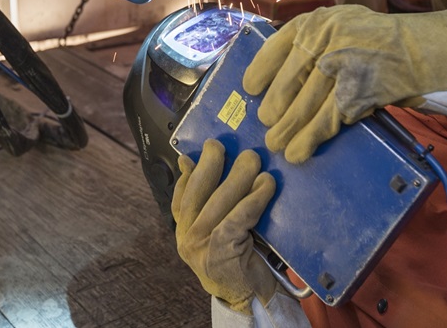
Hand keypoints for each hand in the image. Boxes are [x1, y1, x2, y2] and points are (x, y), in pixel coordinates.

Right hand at [172, 139, 277, 313]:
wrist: (249, 299)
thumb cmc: (238, 262)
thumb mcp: (218, 232)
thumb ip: (209, 204)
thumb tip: (194, 166)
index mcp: (183, 232)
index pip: (181, 196)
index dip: (189, 172)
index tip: (196, 152)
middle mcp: (186, 238)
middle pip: (197, 192)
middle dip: (210, 164)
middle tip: (222, 145)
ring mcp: (200, 246)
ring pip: (219, 201)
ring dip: (238, 176)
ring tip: (252, 159)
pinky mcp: (220, 251)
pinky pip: (238, 216)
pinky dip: (254, 197)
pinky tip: (265, 185)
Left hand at [242, 5, 446, 162]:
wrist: (418, 48)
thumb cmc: (371, 39)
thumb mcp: (337, 23)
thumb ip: (309, 41)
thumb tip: (273, 77)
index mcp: (314, 22)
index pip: (275, 48)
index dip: (260, 72)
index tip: (250, 89)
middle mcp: (323, 40)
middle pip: (287, 83)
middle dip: (274, 110)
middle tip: (266, 125)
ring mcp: (340, 66)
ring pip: (304, 106)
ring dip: (289, 130)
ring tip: (277, 144)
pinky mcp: (357, 93)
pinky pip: (327, 120)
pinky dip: (311, 138)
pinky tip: (300, 150)